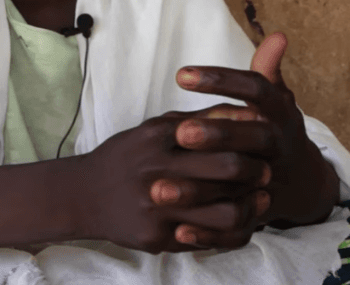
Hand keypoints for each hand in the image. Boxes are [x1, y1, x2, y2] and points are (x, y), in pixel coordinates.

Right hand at [79, 113, 272, 253]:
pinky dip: (231, 232)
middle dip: (254, 169)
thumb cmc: (128, 156)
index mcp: (157, 136)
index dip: (246, 137)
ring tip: (260, 200)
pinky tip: (241, 222)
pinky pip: (208, 241)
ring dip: (250, 206)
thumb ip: (199, 119)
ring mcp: (156, 208)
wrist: (82, 195)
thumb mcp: (156, 129)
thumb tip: (246, 109)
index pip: (215, 133)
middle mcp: (156, 170)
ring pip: (224, 212)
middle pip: (225, 169)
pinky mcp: (156, 238)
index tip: (263, 138)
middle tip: (267, 171)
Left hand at [171, 32, 339, 239]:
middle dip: (217, 135)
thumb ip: (268, 71)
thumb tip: (277, 36)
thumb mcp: (276, 100)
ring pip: (239, 183)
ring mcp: (272, 181)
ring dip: (198, 188)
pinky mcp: (259, 213)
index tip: (181, 75)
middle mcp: (279, 144)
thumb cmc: (276, 130)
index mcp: (280, 112)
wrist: (304, 183)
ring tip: (158, 186)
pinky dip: (206, 230)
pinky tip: (176, 228)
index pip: (254, 89)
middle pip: (251, 138)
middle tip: (180, 132)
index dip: (220, 80)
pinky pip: (235, 225)